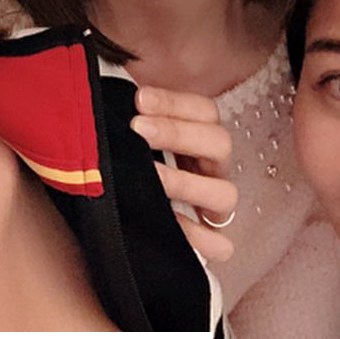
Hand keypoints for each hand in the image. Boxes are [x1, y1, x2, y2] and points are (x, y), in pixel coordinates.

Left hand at [131, 86, 237, 263]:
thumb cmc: (135, 150)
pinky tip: (178, 230)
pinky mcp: (208, 235)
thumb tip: (114, 95)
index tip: (139, 100)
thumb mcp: (137, 124)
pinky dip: (202, 240)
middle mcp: (213, 163)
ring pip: (226, 193)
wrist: (136, 201)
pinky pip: (218, 243)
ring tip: (154, 178)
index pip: (203, 109)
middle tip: (138, 129)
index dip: (173, 103)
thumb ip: (133, 110)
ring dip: (188, 185)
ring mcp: (214, 199)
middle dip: (177, 133)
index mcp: (200, 131)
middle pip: (219, 142)